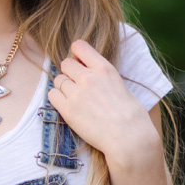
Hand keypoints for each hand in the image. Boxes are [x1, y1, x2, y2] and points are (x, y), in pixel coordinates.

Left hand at [47, 39, 160, 167]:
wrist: (129, 138)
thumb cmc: (132, 116)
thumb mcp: (121, 86)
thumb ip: (103, 77)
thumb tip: (92, 74)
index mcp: (104, 69)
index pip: (79, 46)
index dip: (76, 54)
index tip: (79, 62)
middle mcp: (88, 78)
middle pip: (65, 64)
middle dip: (69, 72)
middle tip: (77, 85)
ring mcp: (76, 94)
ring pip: (58, 80)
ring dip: (64, 87)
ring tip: (75, 99)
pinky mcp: (68, 110)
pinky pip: (52, 95)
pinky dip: (57, 99)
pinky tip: (67, 106)